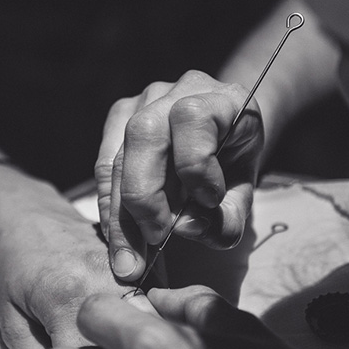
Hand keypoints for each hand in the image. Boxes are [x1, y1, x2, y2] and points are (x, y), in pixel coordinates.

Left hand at [0, 164, 154, 348]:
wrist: (27, 213)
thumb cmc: (12, 264)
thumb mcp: (9, 320)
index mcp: (69, 296)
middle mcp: (110, 280)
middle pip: (130, 347)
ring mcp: (135, 269)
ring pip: (152, 328)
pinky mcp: (148, 264)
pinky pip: (160, 306)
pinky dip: (151, 327)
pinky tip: (138, 337)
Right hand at [95, 70, 263, 281]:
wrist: (229, 136)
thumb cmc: (236, 165)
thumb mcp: (244, 194)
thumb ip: (228, 218)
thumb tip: (186, 229)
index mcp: (221, 98)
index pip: (193, 118)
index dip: (196, 165)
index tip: (209, 202)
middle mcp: (178, 91)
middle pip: (143, 135)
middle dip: (145, 197)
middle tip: (153, 242)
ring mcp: (144, 101)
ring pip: (117, 155)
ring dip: (121, 212)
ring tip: (129, 257)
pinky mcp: (120, 119)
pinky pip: (104, 165)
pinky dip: (110, 206)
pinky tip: (119, 236)